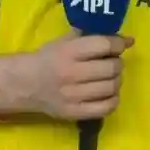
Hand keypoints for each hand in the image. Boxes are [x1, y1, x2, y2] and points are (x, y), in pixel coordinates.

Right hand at [0, 30, 130, 120]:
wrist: (25, 84)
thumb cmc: (47, 58)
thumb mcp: (64, 41)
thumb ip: (89, 36)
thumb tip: (124, 39)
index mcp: (68, 52)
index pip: (104, 45)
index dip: (118, 43)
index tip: (121, 44)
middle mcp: (71, 74)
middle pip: (111, 68)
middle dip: (118, 63)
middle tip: (114, 62)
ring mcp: (73, 96)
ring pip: (111, 88)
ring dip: (116, 80)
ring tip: (111, 77)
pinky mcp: (74, 113)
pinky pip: (106, 108)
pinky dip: (113, 99)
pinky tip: (108, 93)